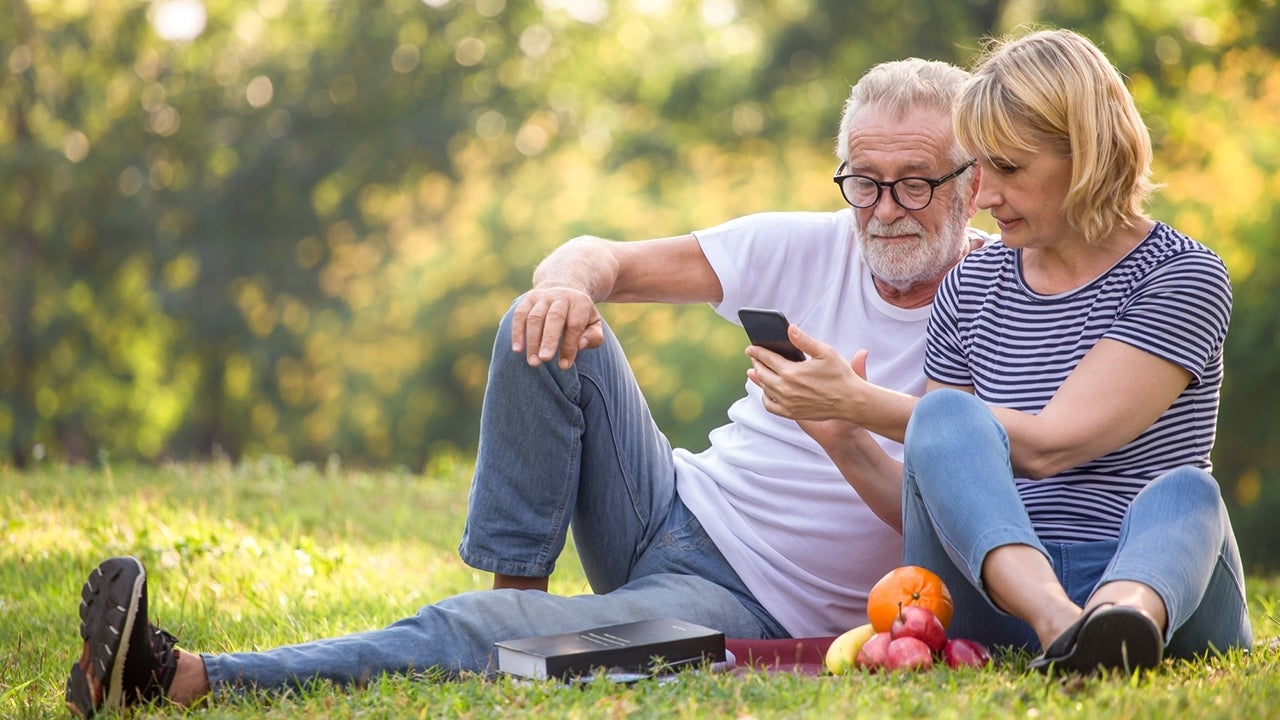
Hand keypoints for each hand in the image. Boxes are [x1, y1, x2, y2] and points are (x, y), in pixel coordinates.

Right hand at [511, 287, 604, 367]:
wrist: (565, 290)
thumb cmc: (580, 317)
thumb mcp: (594, 324)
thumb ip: (593, 336)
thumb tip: (580, 344)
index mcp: (580, 303)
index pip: (574, 325)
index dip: (569, 345)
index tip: (564, 365)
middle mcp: (561, 296)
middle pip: (554, 317)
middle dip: (549, 340)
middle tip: (545, 359)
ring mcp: (543, 296)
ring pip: (535, 317)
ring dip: (532, 340)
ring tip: (533, 362)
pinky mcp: (528, 299)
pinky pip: (520, 315)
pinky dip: (517, 332)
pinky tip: (517, 350)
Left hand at [746, 324, 869, 421]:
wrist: (851, 401)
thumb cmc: (840, 375)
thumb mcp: (825, 352)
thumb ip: (804, 340)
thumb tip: (789, 328)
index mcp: (791, 372)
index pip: (766, 359)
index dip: (757, 351)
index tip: (751, 348)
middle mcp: (786, 389)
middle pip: (762, 373)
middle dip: (756, 363)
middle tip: (754, 357)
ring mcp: (788, 403)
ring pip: (765, 388)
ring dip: (759, 378)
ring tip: (759, 370)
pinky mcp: (792, 413)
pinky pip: (770, 406)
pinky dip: (766, 397)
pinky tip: (768, 390)